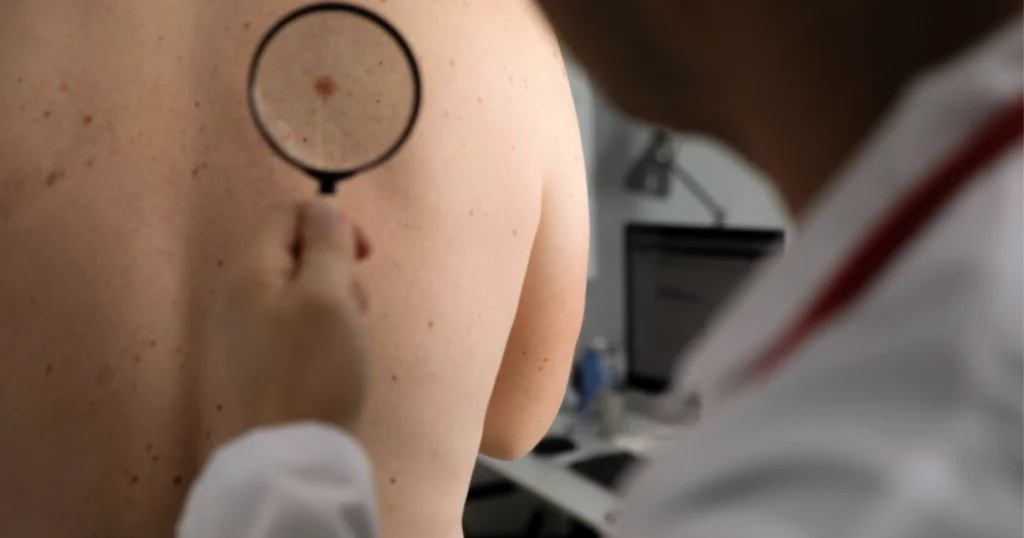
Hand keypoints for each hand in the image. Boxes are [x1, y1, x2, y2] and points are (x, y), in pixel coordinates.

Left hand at [218, 198, 372, 432]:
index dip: (330, 222)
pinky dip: (326, 326)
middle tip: (356, 304)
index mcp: (252, 271)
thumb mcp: (329, 296)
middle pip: (296, 251)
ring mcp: (252, 327)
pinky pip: (300, 319)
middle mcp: (243, 293)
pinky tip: (338, 354)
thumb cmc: (315, 367)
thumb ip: (327, 245)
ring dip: (337, 298)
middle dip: (337, 266)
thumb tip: (324, 206)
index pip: (287, 214)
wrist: (295, 450)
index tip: (364, 255)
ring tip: (350, 334)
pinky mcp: (266, 356)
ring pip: (304, 287)